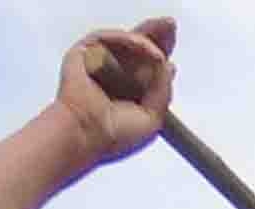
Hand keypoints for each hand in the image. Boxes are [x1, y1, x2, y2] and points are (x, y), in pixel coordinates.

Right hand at [59, 19, 174, 162]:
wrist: (86, 134)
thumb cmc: (113, 135)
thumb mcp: (153, 117)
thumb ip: (163, 91)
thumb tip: (168, 66)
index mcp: (126, 94)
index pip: (146, 68)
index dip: (160, 58)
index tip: (171, 59)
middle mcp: (111, 77)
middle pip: (136, 50)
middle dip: (156, 39)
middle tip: (170, 27)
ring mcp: (97, 64)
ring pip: (125, 42)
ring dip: (144, 40)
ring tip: (157, 52)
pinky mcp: (83, 54)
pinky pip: (108, 38)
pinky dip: (127, 39)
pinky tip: (144, 47)